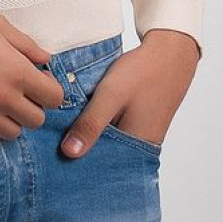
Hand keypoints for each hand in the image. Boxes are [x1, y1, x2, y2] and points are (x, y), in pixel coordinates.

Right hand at [0, 0, 66, 139]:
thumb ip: (26, 46)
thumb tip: (45, 60)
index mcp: (16, 72)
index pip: (53, 98)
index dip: (49, 89)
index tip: (38, 81)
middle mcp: (1, 98)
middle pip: (35, 120)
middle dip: (31, 105)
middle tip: (17, 90)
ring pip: (11, 133)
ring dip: (9, 118)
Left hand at [60, 29, 199, 157]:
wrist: (170, 55)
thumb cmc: (143, 74)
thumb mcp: (111, 95)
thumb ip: (91, 123)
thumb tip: (68, 153)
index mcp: (133, 150)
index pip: (98, 166)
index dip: (75, 161)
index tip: (52, 152)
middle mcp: (137, 150)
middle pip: (101, 157)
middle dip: (79, 148)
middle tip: (53, 137)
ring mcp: (138, 138)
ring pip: (106, 144)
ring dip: (88, 135)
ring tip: (64, 125)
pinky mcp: (136, 125)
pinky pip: (113, 132)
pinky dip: (99, 126)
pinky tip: (83, 115)